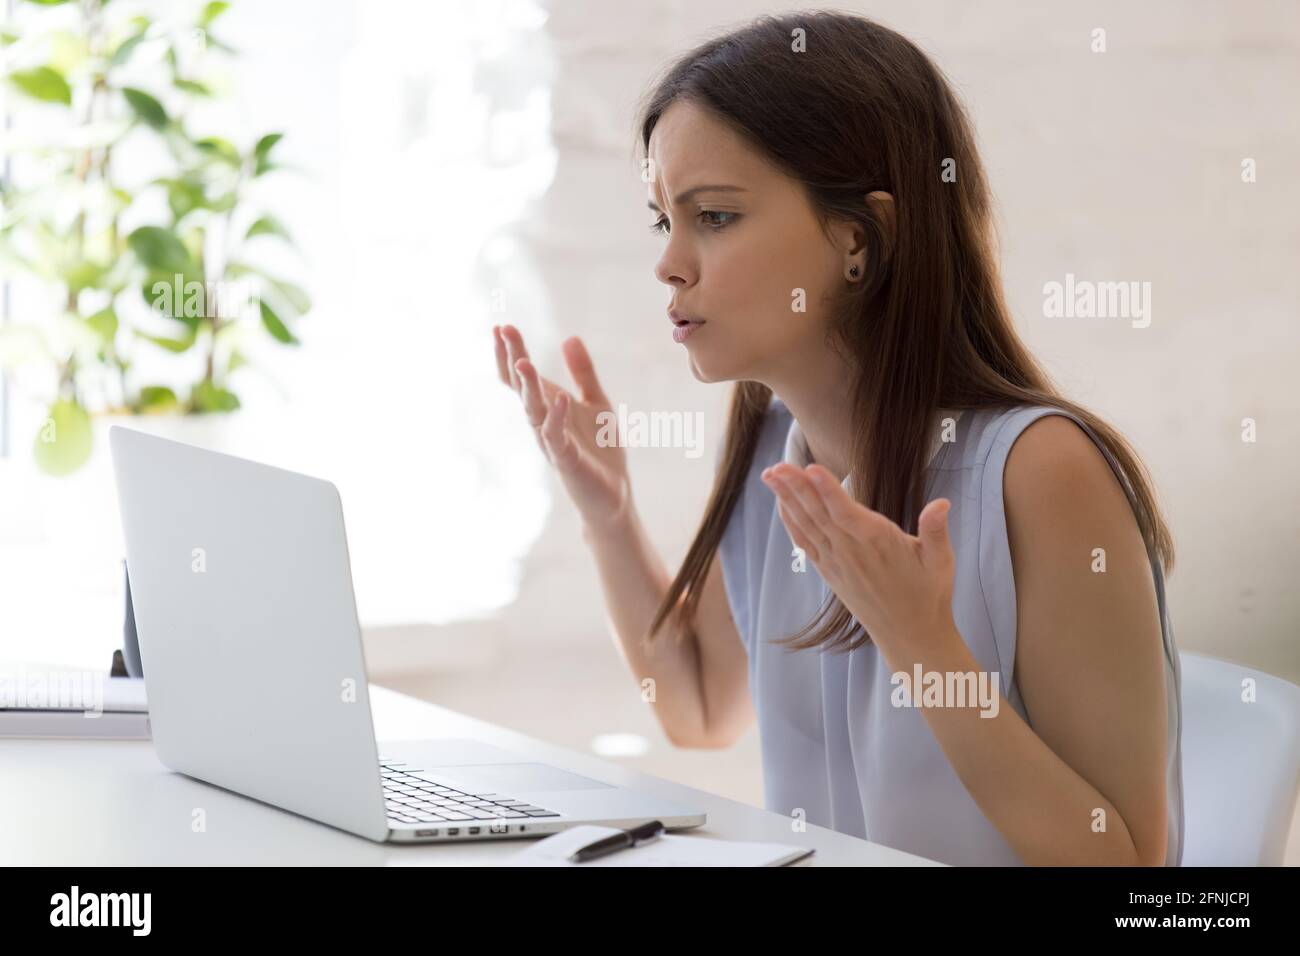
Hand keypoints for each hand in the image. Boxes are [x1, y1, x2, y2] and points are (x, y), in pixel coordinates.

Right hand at [493, 324, 630, 529]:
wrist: (614, 494)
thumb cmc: (601, 450)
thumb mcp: (596, 402)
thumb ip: (583, 373)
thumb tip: (569, 337)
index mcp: (548, 406)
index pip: (521, 378)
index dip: (510, 353)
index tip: (501, 326)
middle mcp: (543, 422)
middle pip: (521, 387)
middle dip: (512, 359)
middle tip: (503, 330)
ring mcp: (551, 441)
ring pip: (532, 410)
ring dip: (527, 386)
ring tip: (523, 361)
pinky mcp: (566, 460)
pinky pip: (555, 436)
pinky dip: (556, 417)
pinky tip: (560, 398)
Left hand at [761, 462, 957, 663]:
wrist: (910, 634)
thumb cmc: (928, 593)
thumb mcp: (940, 561)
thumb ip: (936, 531)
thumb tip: (942, 504)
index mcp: (878, 542)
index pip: (847, 513)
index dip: (828, 491)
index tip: (810, 469)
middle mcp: (851, 551)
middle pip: (819, 514)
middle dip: (796, 488)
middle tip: (776, 465)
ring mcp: (836, 561)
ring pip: (807, 525)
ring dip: (787, 500)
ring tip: (770, 475)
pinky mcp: (829, 571)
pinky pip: (804, 543)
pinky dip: (791, 522)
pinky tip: (781, 504)